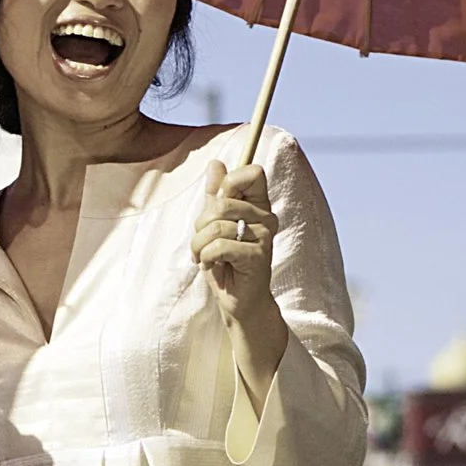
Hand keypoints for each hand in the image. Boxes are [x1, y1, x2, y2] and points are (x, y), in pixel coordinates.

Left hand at [194, 159, 276, 319]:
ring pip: (216, 225)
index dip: (229, 183)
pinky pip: (219, 246)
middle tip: (202, 242)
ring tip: (203, 256)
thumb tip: (215, 164)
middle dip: (201, 224)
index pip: (252, 172)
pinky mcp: (257, 256)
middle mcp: (266, 217)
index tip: (218, 207)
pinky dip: (206, 257)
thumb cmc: (226, 262)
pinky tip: (212, 265)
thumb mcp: (215, 226)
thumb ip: (215, 195)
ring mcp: (264, 236)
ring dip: (199, 244)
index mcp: (259, 205)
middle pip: (222, 202)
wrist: (239, 302)